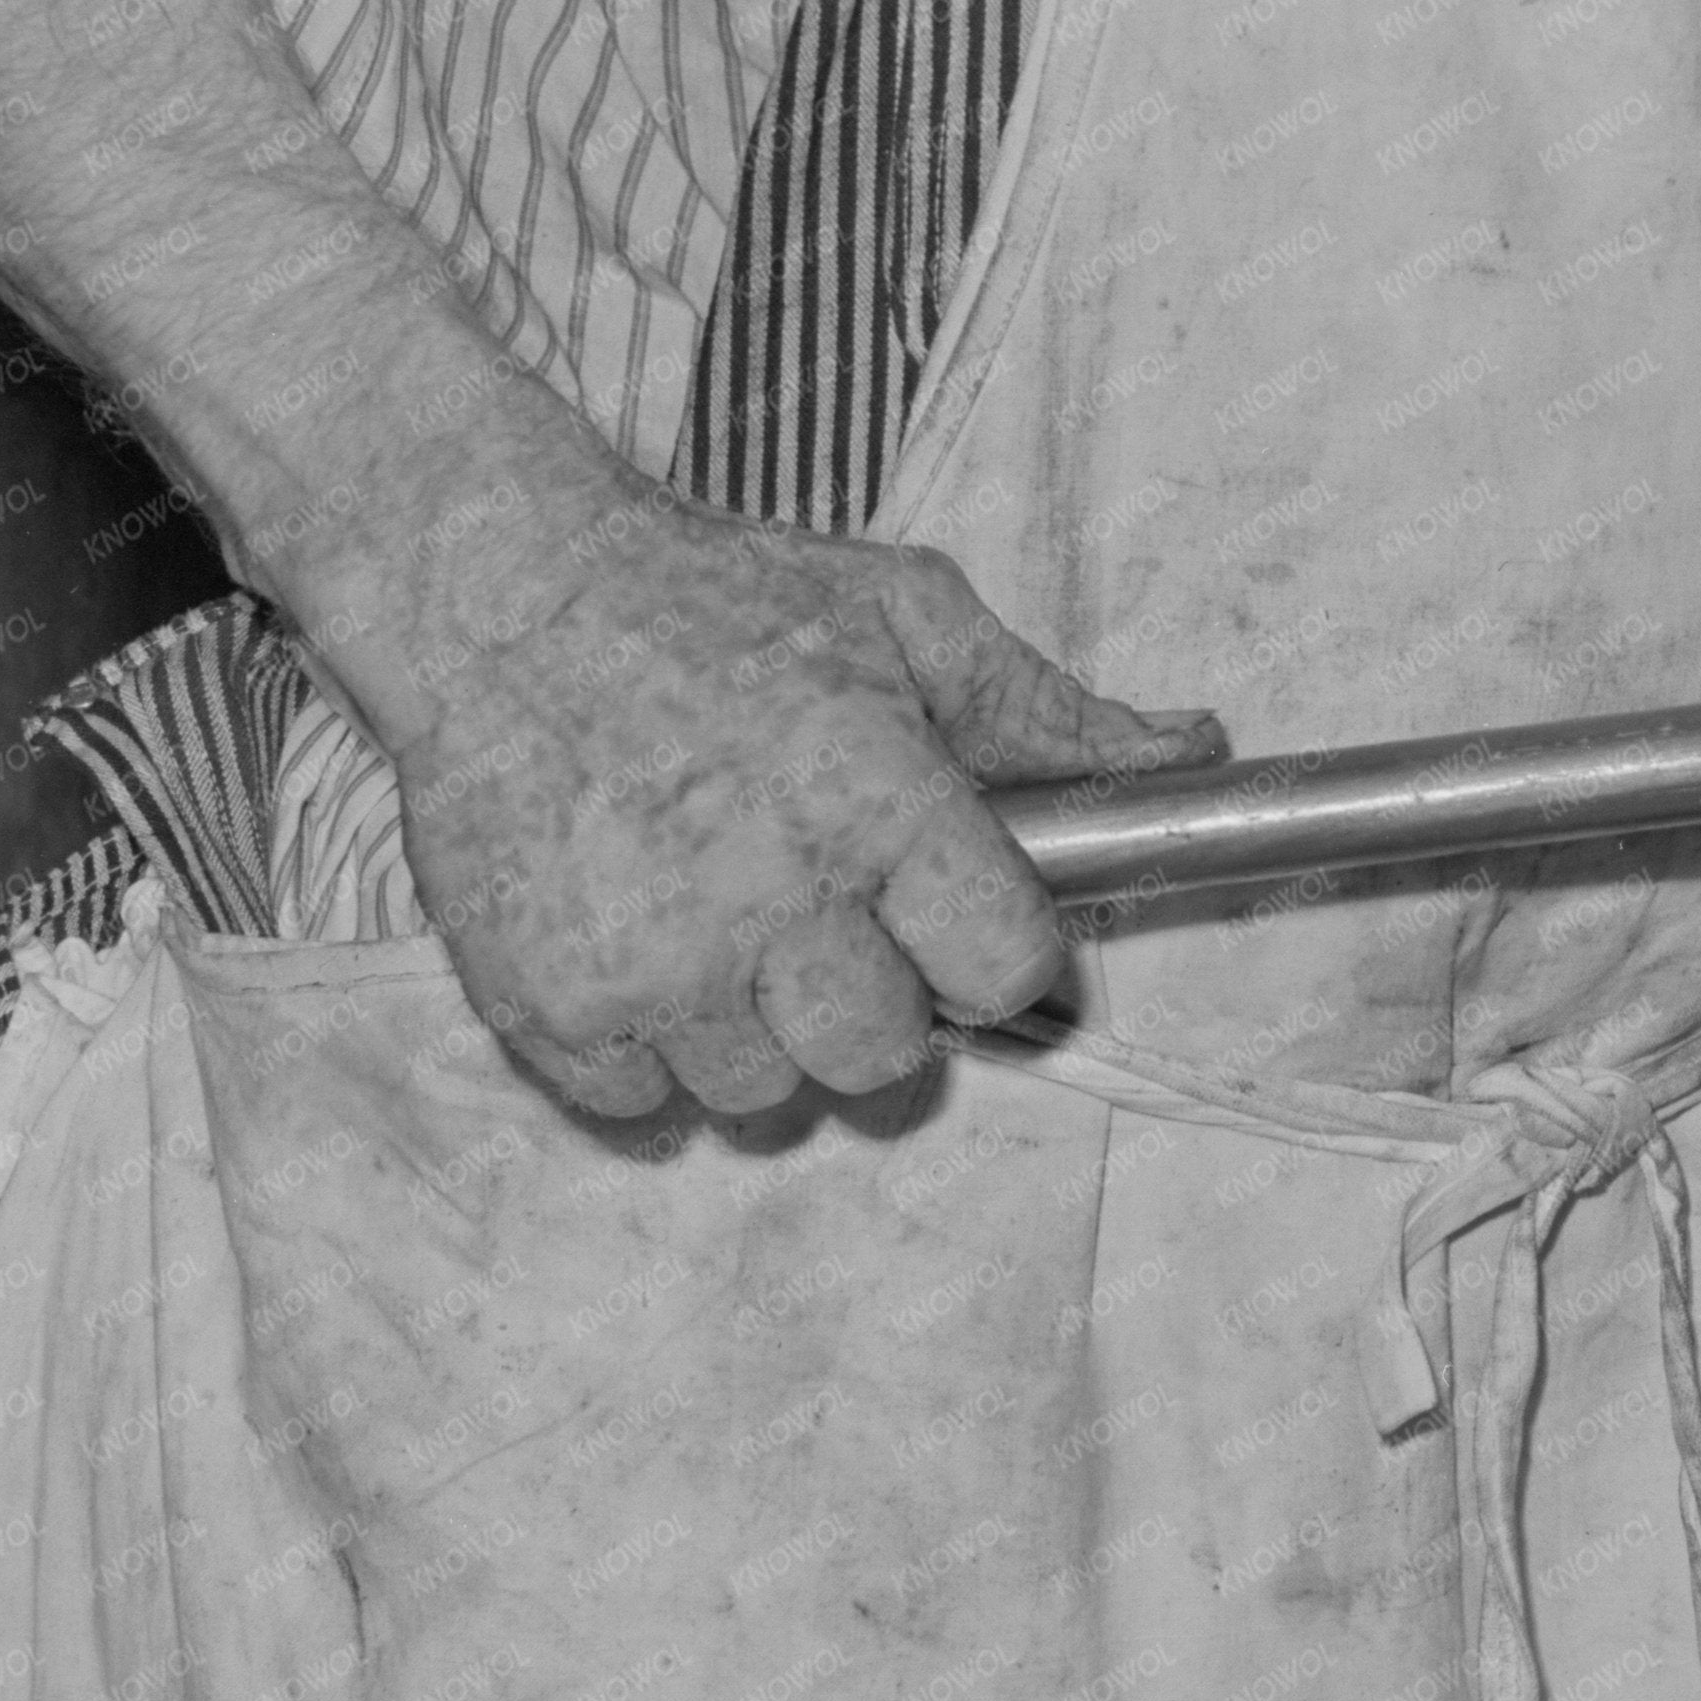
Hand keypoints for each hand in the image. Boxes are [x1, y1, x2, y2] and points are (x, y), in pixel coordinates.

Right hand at [372, 482, 1225, 1120]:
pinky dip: (654, 1050)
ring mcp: (650, 967)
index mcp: (877, 803)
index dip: (995, 949)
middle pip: (885, 1059)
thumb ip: (1050, 711)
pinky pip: (640, 1105)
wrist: (505, 595)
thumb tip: (1196, 751)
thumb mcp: (909, 615)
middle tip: (841, 927)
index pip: (1003, 968)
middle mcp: (768, 901)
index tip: (960, 915)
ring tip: (734, 926)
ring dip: (763, 1033)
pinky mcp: (545, 1009)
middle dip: (884, 1006)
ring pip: (762, 1096)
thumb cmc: (721, 599)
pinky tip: (652, 950)